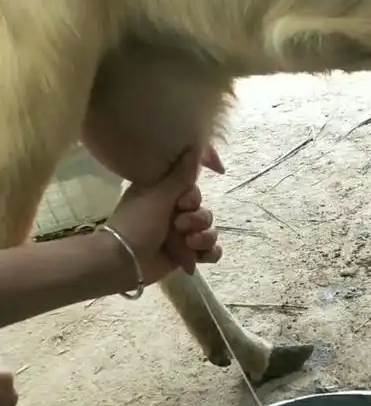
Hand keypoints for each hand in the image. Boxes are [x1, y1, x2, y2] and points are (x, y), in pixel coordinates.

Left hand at [106, 147, 222, 284]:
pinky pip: (209, 252)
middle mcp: (174, 214)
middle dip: (197, 221)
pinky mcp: (185, 256)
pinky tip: (201, 256)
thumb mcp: (159, 195)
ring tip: (188, 244)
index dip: (193, 199)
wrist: (125, 261)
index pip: (194, 192)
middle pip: (204, 213)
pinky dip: (209, 253)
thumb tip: (195, 144)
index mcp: (165, 197)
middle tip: (179, 226)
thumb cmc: (138, 223)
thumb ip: (181, 175)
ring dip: (204, 238)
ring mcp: (180, 236)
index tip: (182, 202)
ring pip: (208, 232)